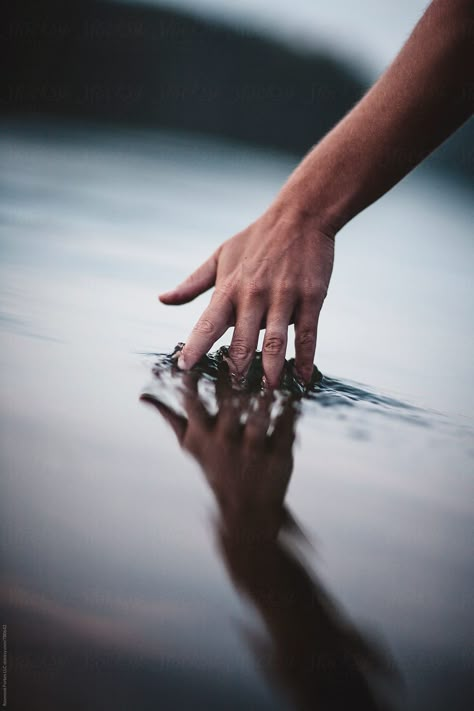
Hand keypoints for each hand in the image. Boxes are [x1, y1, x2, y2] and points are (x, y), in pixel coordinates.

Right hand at [141, 370, 297, 538]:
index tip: (199, 356)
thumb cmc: (216, 466)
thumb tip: (143, 396)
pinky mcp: (280, 454)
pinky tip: (295, 389)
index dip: (195, 377)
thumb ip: (170, 417)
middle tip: (236, 354)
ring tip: (270, 369)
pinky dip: (291, 407)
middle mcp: (225, 441)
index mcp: (202, 436)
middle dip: (230, 378)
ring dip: (264, 392)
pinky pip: (286, 425)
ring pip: (259, 414)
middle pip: (228, 402)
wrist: (246, 508)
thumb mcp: (191, 445)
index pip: (193, 401)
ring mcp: (253, 449)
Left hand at [160, 206, 334, 385]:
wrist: (301, 214)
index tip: (184, 368)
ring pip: (276, 340)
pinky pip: (308, 333)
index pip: (208, 322)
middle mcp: (254, 294)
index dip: (195, 345)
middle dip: (238, 368)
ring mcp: (284, 296)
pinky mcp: (311, 297)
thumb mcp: (220, 256)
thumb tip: (162, 300)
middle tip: (234, 394)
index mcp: (229, 287)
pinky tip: (303, 377)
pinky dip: (306, 357)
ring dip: (271, 369)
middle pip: (243, 339)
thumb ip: (192, 284)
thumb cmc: (256, 238)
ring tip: (269, 391)